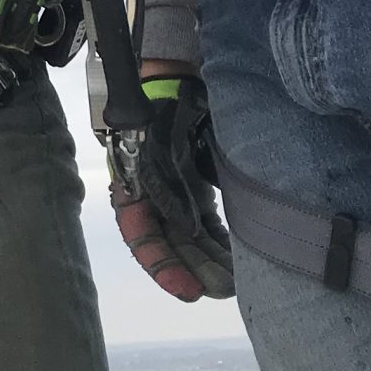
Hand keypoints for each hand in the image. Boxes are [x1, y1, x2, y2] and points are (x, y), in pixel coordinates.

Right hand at [110, 75, 233, 301]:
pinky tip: (240, 258)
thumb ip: (160, 178)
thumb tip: (186, 225)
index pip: (142, 237)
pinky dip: (221, 242)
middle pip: (172, 243)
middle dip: (195, 269)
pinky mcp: (196, 190)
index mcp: (130, 188)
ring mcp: (174, 195)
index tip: (190, 291)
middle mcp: (151, 198)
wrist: (175, 78)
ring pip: (192, 238)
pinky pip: (208, 224)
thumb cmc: (156, 107)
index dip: (163, 267)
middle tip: (223, 290)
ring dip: (211, 261)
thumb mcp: (150, 141)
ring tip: (236, 283)